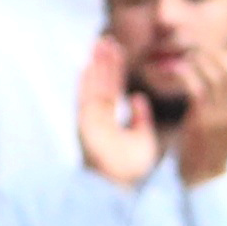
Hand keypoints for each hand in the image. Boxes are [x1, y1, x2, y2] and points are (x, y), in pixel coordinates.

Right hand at [75, 37, 158, 189]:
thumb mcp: (142, 137)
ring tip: (100, 43)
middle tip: (108, 39)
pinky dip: (86, 81)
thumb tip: (139, 98)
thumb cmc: (131, 168)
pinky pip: (84, 98)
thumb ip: (141, 118)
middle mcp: (98, 118)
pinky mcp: (84, 125)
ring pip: (92, 86)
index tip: (119, 51)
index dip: (115, 70)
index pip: (113, 89)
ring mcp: (90, 121)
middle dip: (104, 61)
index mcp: (110, 120)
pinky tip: (89, 64)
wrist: (123, 186)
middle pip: (101, 84)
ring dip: (96, 65)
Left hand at [171, 48, 226, 187]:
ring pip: (214, 76)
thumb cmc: (209, 147)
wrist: (202, 178)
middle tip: (192, 46)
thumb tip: (220, 75)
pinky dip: (185, 75)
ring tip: (182, 55)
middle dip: (212, 54)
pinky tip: (174, 70)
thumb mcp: (226, 124)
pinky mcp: (204, 122)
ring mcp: (223, 117)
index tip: (208, 50)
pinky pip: (197, 89)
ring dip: (197, 61)